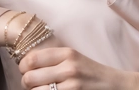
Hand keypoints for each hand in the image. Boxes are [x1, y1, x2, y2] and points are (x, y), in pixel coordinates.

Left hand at [19, 46, 138, 89]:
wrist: (114, 86)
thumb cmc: (91, 73)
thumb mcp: (75, 58)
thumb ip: (54, 58)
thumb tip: (27, 62)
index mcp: (68, 53)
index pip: (31, 59)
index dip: (24, 67)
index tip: (27, 70)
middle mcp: (68, 67)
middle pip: (28, 78)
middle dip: (27, 83)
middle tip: (34, 84)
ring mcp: (70, 85)